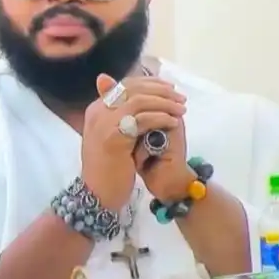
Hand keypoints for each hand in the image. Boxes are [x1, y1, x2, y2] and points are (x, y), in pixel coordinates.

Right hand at [80, 74, 186, 210]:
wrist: (98, 194)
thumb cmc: (109, 168)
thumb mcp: (115, 138)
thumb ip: (125, 118)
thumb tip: (144, 99)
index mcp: (97, 109)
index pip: (125, 85)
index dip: (150, 83)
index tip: (170, 88)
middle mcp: (98, 112)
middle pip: (133, 89)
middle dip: (161, 91)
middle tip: (180, 97)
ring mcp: (104, 123)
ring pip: (139, 101)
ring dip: (164, 103)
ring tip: (181, 110)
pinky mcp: (114, 137)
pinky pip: (142, 119)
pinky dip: (161, 118)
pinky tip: (174, 123)